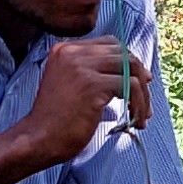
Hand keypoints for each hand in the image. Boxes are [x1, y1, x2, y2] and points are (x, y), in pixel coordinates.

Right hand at [15, 37, 142, 167]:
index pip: (109, 44)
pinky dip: (139, 104)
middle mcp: (72, 52)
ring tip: (142, 116)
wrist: (38, 139)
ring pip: (131, 68)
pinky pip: (131, 86)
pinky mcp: (92, 84)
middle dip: (140, 77)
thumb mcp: (69, 85)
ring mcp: (82, 66)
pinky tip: (135, 120)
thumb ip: (91, 72)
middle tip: (144, 102)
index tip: (140, 82)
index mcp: (64, 49)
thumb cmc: (56, 120)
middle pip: (122, 53)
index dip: (128, 61)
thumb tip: (132, 72)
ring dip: (143, 94)